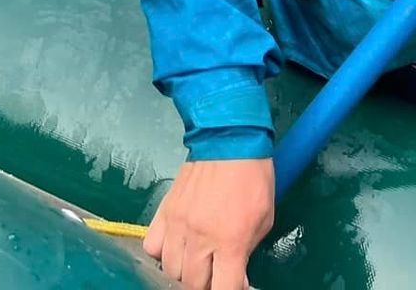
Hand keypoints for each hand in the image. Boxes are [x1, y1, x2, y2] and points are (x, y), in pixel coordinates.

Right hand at [143, 159, 273, 289]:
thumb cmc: (253, 180)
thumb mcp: (263, 221)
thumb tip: (236, 277)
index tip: (232, 286)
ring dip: (185, 271)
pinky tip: (176, 245)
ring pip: (170, 269)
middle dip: (207, 284)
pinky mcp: (164, 211)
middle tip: (217, 272)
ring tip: (197, 261)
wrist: (228, 140)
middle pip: (193, 284)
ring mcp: (177, 224)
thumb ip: (247, 253)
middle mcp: (199, 238)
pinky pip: (152, 246)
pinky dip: (162, 252)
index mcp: (230, 242)